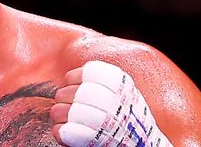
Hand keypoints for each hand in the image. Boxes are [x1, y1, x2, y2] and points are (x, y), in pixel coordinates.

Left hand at [50, 61, 171, 146]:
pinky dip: (60, 132)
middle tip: (66, 103)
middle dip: (64, 96)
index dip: (73, 78)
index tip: (72, 84)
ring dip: (59, 114)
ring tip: (66, 118)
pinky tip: (65, 131)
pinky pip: (62, 131)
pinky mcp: (89, 142)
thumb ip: (105, 77)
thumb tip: (77, 61)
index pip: (86, 73)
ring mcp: (100, 122)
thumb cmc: (128, 116)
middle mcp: (111, 101)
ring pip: (61, 111)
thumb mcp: (125, 88)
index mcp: (119, 84)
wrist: (141, 144)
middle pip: (71, 91)